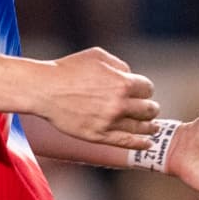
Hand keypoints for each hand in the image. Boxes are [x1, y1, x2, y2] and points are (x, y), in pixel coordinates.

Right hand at [35, 48, 159, 149]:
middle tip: (149, 109)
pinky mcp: (99, 136)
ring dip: (150, 126)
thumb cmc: (69, 69)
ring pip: (141, 128)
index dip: (145, 90)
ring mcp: (110, 122)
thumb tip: (131, 75)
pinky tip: (147, 143)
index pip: (147, 89)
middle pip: (149, 109)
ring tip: (153, 127)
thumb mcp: (97, 56)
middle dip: (150, 108)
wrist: (45, 89)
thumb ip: (119, 64)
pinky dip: (140, 143)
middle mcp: (120, 104)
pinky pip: (127, 142)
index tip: (141, 92)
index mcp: (122, 82)